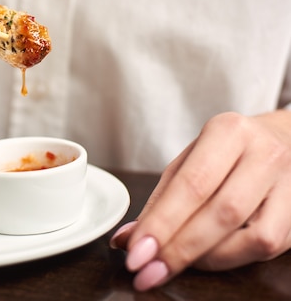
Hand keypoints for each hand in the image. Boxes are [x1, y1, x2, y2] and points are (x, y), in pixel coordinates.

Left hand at [110, 111, 290, 290]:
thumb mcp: (189, 161)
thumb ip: (160, 200)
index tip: (137, 250)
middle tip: (147, 269)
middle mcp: (265, 154)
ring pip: (251, 237)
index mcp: (229, 132)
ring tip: (173, 263)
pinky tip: (205, 257)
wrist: (283, 141)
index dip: (163, 223)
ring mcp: (290, 185)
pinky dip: (230, 258)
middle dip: (179, 248)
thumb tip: (127, 239)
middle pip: (222, 212)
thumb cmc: (226, 153)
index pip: (192, 184)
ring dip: (204, 258)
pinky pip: (266, 247)